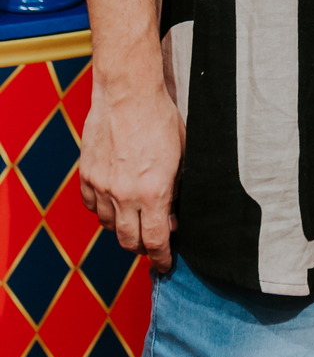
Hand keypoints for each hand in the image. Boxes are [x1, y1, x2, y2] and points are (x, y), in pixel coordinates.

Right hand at [80, 78, 185, 272]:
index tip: (165, 264)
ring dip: (123, 227)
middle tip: (151, 243)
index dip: (161, 258)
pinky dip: (104, 210)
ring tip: (135, 217)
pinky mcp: (87, 175)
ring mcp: (103, 185)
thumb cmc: (160, 118)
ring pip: (110, 225)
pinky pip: (93, 206)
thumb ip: (176, 190)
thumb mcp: (181, 156)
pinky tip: (115, 201)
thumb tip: (173, 215)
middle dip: (143, 247)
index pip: (156, 241)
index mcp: (154, 192)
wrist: (128, 93)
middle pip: (130, 241)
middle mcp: (125, 194)